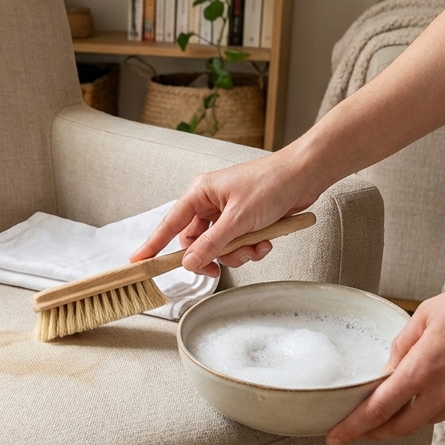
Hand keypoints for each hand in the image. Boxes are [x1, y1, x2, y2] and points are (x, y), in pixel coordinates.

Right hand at [130, 151, 322, 275]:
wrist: (305, 176)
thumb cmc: (271, 183)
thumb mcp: (238, 219)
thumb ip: (212, 244)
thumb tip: (189, 262)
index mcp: (200, 194)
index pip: (169, 224)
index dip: (153, 244)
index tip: (139, 261)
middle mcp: (211, 203)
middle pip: (196, 243)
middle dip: (212, 256)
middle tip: (219, 268)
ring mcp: (229, 213)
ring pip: (220, 247)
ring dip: (238, 253)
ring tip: (256, 245)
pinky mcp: (246, 221)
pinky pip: (239, 245)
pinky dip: (252, 248)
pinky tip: (267, 240)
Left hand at [325, 269, 444, 444]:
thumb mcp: (427, 314)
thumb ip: (403, 344)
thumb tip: (389, 368)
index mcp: (423, 370)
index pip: (378, 410)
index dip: (353, 428)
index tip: (335, 438)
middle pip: (400, 427)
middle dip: (375, 433)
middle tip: (357, 430)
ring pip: (428, 418)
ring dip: (407, 417)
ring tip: (393, 405)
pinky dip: (437, 403)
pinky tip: (438, 385)